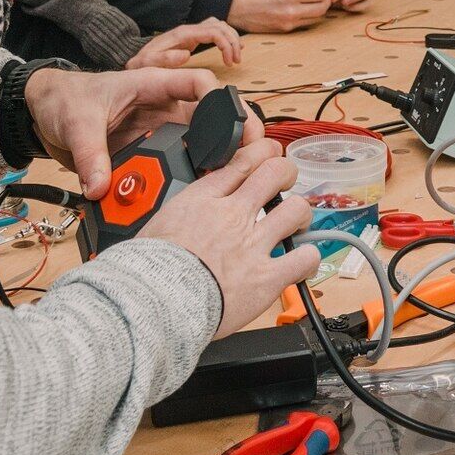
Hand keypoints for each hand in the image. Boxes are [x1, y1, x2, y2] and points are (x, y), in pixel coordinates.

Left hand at [24, 66, 261, 199]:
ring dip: (219, 156)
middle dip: (237, 130)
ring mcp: (160, 129)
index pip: (198, 82)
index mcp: (152, 85)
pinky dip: (191, 175)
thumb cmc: (63, 100)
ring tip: (238, 176)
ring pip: (201, 140)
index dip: (219, 98)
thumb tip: (100, 188)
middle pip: (212, 113)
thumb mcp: (77, 123)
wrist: (41, 114)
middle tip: (255, 153)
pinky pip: (177, 162)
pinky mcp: (151, 150)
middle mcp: (163, 106)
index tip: (232, 122)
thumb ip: (91, 156)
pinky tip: (203, 191)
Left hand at [126, 17, 241, 69]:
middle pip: (221, 26)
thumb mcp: (149, 64)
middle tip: (236, 61)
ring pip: (221, 26)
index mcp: (183, 34)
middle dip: (233, 42)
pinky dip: (227, 37)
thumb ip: (165, 59)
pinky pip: (216, 31)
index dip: (226, 45)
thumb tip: (187, 54)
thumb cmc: (143, 64)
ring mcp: (192, 32)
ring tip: (235, 58)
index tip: (230, 62)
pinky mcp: (193, 37)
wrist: (136, 60)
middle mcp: (189, 29)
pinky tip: (232, 48)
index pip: (213, 31)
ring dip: (232, 39)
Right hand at [140, 139, 318, 336]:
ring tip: (296, 225)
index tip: (267, 155)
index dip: (262, 151)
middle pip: (276, 172)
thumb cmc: (146, 271)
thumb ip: (181, 215)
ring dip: (300, 215)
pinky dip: (308, 259)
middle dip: (286, 173)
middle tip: (285, 183)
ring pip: (296, 210)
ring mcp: (253, 244)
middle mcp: (233, 216)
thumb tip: (182, 220)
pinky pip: (303, 259)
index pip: (244, 159)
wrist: (152, 303)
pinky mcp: (265, 277)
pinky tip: (302, 262)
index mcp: (204, 200)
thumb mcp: (157, 224)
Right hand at [228, 0, 331, 32]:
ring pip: (317, 18)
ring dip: (318, 9)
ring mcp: (288, 22)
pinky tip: (302, 9)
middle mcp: (291, 10)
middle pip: (323, 7)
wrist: (236, 6)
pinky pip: (305, 24)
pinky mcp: (285, 30)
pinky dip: (308, 17)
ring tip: (311, 1)